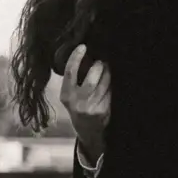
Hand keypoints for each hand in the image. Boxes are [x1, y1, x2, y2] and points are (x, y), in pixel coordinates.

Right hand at [59, 45, 110, 160]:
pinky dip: (111, 85)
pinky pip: (110, 93)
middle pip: (92, 79)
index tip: (83, 46)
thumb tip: (84, 57)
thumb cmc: (78, 107)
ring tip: (107, 68)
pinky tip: (111, 82)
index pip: (70, 72)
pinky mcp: (103, 111)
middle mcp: (77, 102)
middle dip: (99, 67)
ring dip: (108, 74)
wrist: (87, 130)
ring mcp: (91, 108)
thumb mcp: (69, 96)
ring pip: (104, 85)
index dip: (75, 57)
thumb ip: (74, 81)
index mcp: (66, 95)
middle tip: (101, 61)